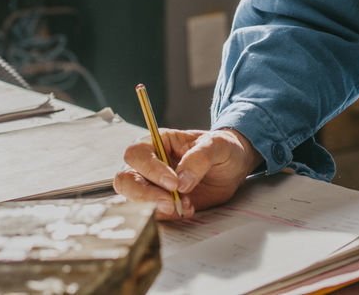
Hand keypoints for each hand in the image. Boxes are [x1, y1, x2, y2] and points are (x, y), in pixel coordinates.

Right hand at [114, 127, 260, 219]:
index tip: (173, 183)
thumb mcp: (217, 146)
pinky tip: (189, 208)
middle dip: (145, 195)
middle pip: (125, 180)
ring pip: (135, 201)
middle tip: (170, 202)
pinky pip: (153, 214)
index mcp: (157, 142)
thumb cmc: (222, 149)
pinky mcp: (160, 203)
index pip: (137, 154)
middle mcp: (149, 164)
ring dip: (159, 208)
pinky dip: (169, 216)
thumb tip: (182, 181)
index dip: (150, 169)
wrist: (232, 168)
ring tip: (187, 203)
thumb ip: (200, 158)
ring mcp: (152, 185)